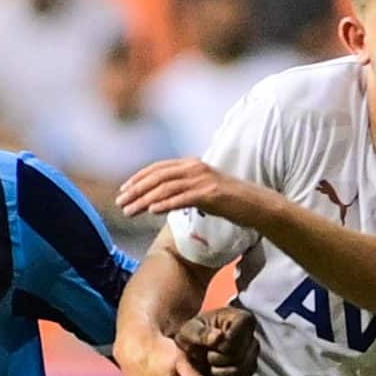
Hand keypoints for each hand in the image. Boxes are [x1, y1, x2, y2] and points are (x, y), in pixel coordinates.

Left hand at [117, 159, 266, 225]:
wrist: (256, 205)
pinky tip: (151, 211)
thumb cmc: (229, 201)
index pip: (158, 168)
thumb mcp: (202, 191)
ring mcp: (203, 180)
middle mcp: (195, 168)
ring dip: (144, 200)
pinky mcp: (211, 194)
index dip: (138, 178)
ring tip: (130, 211)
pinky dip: (165, 204)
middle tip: (120, 203)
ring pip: (166, 188)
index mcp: (192, 164)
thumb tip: (159, 201)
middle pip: (158, 177)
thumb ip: (182, 190)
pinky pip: (183, 198)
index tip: (123, 190)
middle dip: (136, 190)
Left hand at [175, 305, 258, 375]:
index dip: (218, 347)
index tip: (209, 343)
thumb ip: (201, 334)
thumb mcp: (190, 330)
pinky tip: (212, 372)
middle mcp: (253, 337)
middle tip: (205, 353)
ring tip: (209, 361)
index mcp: (243, 319)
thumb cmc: (194, 333)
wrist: (196, 343)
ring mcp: (253, 356)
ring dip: (217, 372)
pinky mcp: (249, 372)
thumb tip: (218, 337)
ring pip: (239, 373)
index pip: (233, 342)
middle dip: (216, 360)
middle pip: (237, 359)